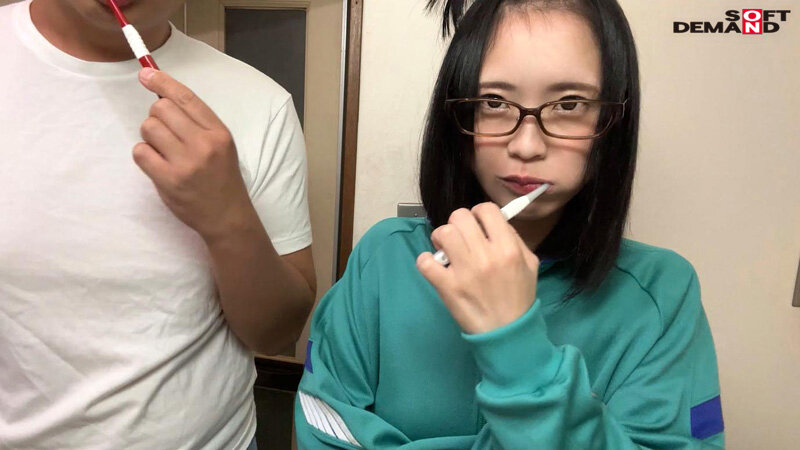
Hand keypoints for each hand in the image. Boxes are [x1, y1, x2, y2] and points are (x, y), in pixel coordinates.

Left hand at [134, 68, 255, 242]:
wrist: (226, 216)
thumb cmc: (221, 177)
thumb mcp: (221, 145)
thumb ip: (197, 123)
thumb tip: (161, 96)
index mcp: (218, 133)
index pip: (186, 98)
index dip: (162, 82)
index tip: (145, 74)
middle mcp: (203, 144)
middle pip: (161, 109)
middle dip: (156, 116)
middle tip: (164, 132)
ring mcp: (185, 163)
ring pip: (148, 128)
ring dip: (149, 136)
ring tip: (163, 150)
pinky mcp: (168, 180)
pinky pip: (140, 152)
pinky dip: (143, 155)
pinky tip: (156, 163)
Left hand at [416, 203, 539, 333]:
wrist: (507, 332)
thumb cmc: (519, 297)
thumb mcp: (529, 264)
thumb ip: (515, 239)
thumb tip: (495, 222)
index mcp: (507, 248)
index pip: (486, 209)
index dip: (479, 214)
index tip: (478, 225)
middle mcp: (485, 256)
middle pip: (459, 217)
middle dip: (458, 224)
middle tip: (460, 238)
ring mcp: (464, 271)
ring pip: (443, 233)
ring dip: (442, 239)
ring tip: (447, 251)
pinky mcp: (447, 287)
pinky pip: (425, 262)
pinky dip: (426, 261)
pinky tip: (435, 267)